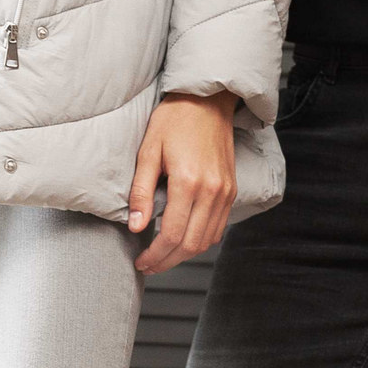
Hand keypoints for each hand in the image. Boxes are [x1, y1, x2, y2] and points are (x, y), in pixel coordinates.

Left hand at [128, 94, 237, 276]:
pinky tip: (183, 240)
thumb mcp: (148, 151)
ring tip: (163, 258)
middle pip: (191, 244)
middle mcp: (212, 191)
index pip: (172, 234)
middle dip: (168, 261)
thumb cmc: (174, 120)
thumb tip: (136, 226)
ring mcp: (225, 192)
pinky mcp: (231, 190)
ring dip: (184, 255)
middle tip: (148, 266)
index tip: (140, 261)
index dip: (155, 255)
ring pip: (207, 240)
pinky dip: (201, 240)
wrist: (207, 101)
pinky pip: (218, 227)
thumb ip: (142, 191)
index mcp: (188, 182)